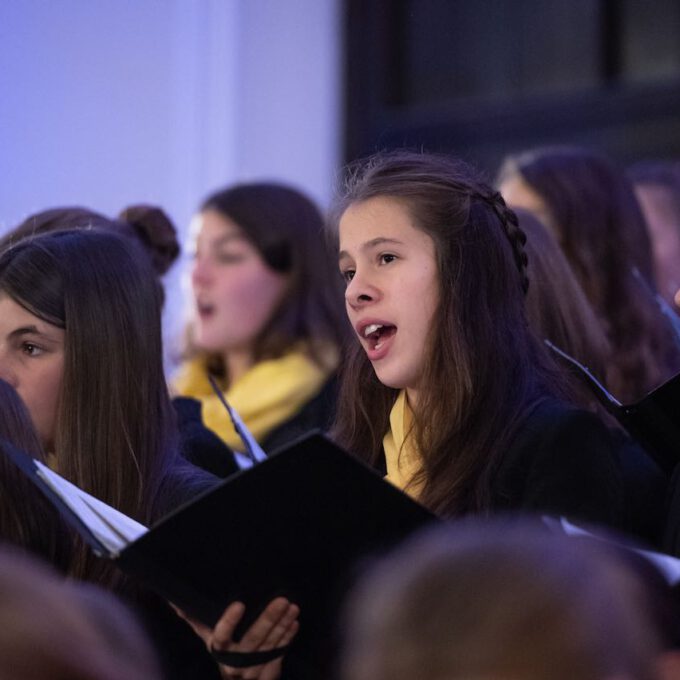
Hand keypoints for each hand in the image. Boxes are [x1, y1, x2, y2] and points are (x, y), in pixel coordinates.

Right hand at [177, 598, 299, 679]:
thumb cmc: (223, 649)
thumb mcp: (207, 635)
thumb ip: (195, 618)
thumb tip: (175, 600)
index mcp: (219, 649)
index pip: (221, 635)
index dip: (229, 621)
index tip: (239, 604)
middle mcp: (234, 662)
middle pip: (253, 639)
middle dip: (269, 619)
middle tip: (282, 600)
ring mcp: (252, 668)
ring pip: (270, 644)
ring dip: (283, 625)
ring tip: (293, 607)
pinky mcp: (267, 670)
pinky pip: (279, 652)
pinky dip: (288, 637)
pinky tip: (295, 622)